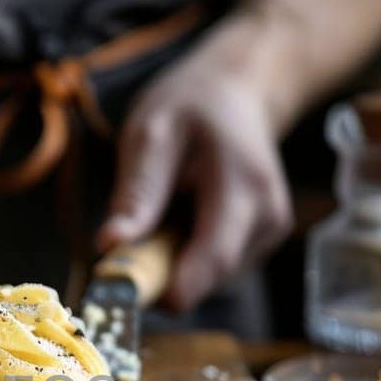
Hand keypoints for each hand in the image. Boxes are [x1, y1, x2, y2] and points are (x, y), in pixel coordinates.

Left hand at [96, 33, 292, 312]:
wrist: (236, 94)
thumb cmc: (190, 108)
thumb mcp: (150, 134)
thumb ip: (137, 192)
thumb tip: (110, 246)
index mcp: (244, 185)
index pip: (213, 261)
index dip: (165, 287)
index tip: (118, 287)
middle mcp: (269, 216)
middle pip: (208, 279)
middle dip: (162, 273)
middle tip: (130, 235)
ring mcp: (270, 232)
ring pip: (209, 280)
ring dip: (174, 261)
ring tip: (166, 210)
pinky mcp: (262, 242)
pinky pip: (214, 269)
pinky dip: (188, 255)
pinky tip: (185, 216)